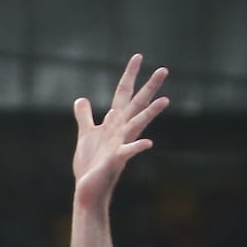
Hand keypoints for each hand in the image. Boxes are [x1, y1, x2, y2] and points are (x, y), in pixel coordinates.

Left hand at [72, 53, 168, 211]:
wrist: (89, 190)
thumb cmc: (90, 164)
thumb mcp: (86, 135)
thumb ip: (85, 116)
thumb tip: (81, 99)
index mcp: (114, 124)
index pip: (123, 94)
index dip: (129, 75)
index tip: (138, 56)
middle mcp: (120, 131)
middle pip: (136, 105)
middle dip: (149, 88)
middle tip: (164, 69)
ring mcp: (120, 145)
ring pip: (137, 125)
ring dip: (149, 113)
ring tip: (164, 100)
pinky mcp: (115, 161)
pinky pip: (128, 152)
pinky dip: (137, 147)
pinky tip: (148, 143)